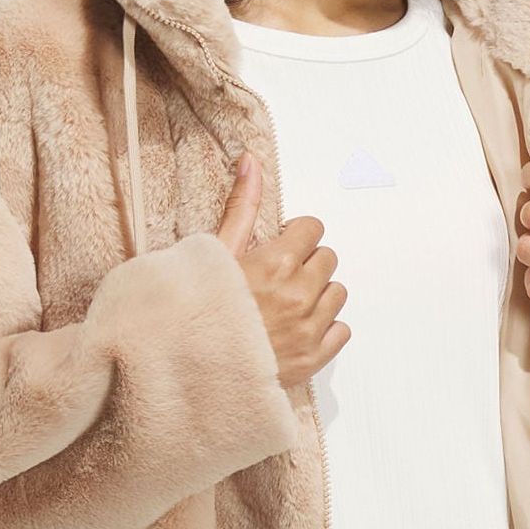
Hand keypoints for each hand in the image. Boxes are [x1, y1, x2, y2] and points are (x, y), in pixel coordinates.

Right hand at [218, 153, 350, 388]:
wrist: (188, 367)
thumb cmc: (196, 309)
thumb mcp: (214, 251)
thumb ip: (242, 206)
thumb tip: (252, 161)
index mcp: (276, 262)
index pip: (314, 228)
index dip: (296, 236)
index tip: (280, 248)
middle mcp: (299, 294)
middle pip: (328, 259)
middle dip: (307, 263)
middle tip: (279, 278)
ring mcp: (308, 329)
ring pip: (337, 293)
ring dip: (318, 294)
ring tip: (287, 304)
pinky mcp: (312, 358)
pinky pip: (341, 330)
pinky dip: (326, 328)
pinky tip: (298, 329)